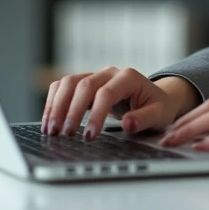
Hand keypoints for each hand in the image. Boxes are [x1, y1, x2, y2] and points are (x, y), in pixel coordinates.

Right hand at [42, 67, 200, 138]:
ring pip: (68, 83)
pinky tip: (49, 121)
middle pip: (83, 85)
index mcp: (128, 77)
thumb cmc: (158, 107)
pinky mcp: (85, 84)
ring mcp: (95, 76)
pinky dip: (53, 102)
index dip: (95, 114)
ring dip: (57, 106)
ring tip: (51, 130)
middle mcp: (109, 73)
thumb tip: (128, 123)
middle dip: (71, 111)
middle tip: (65, 135)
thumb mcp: (159, 115)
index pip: (106, 93)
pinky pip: (63, 87)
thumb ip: (145, 118)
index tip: (89, 136)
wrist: (155, 99)